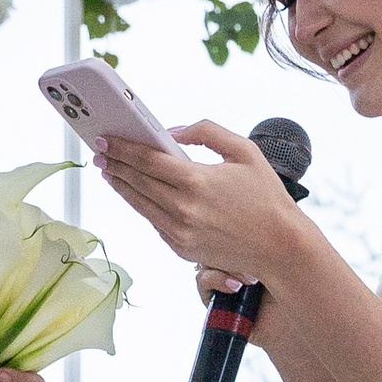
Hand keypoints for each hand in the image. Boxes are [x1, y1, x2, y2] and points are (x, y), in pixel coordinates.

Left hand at [100, 122, 312, 288]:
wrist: (281, 247)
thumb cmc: (267, 196)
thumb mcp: (245, 151)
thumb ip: (207, 132)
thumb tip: (173, 132)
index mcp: (197, 181)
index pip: (147, 160)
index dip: (122, 148)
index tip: (105, 140)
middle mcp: (183, 209)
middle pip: (137, 181)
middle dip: (115, 164)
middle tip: (100, 152)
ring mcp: (180, 232)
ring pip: (140, 204)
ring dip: (121, 186)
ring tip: (109, 172)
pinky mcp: (182, 249)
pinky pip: (154, 222)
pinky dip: (142, 206)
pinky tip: (135, 194)